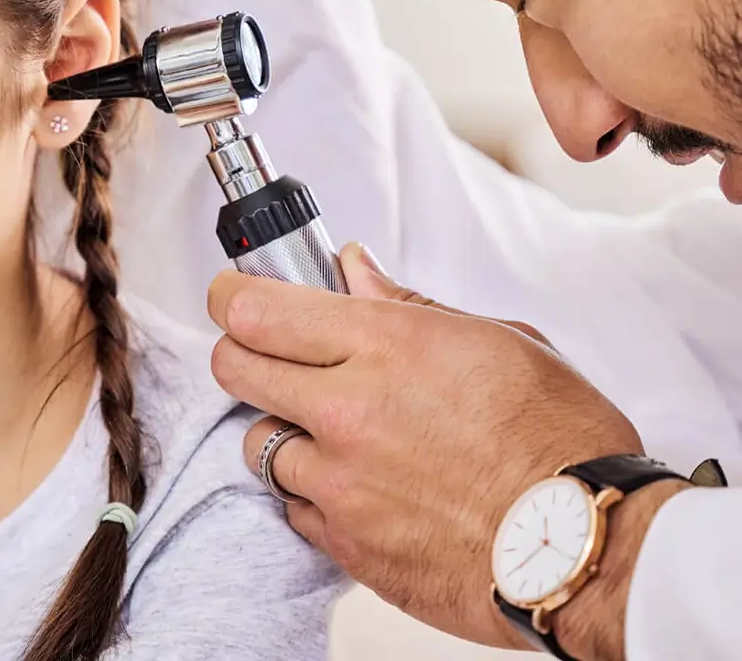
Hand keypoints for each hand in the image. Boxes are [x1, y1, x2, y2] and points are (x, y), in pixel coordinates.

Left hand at [208, 245, 650, 653]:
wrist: (589, 551)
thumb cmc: (559, 440)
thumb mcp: (497, 340)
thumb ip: (408, 302)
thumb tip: (354, 269)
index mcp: (386, 345)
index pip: (255, 308)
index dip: (230, 294)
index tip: (231, 293)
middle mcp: (350, 409)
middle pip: (234, 365)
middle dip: (241, 351)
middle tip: (266, 351)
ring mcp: (342, 482)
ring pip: (256, 441)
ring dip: (280, 428)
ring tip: (331, 430)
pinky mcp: (347, 545)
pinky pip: (292, 506)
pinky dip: (309, 491)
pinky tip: (356, 483)